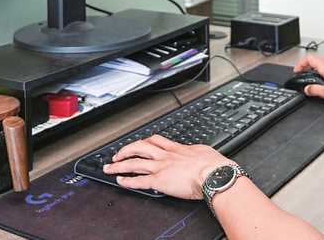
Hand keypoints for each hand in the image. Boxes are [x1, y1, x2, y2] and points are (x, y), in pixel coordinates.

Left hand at [103, 135, 229, 198]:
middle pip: (140, 147)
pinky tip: (120, 182)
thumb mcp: (203, 152)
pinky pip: (139, 181)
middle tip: (117, 154)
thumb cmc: (213, 165)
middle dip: (126, 150)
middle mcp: (166, 156)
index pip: (155, 141)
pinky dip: (128, 181)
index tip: (139, 144)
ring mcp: (161, 168)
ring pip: (135, 163)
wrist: (214, 174)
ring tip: (110, 167)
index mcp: (177, 149)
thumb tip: (197, 153)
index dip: (144, 142)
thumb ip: (195, 153)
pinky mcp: (160, 181)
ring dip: (120, 165)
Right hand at [292, 54, 323, 104]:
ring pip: (322, 63)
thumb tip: (307, 89)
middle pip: (314, 60)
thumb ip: (315, 91)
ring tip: (311, 78)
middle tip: (301, 75)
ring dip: (314, 69)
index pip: (309, 58)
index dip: (300, 64)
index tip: (296, 71)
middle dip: (305, 67)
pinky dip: (322, 71)